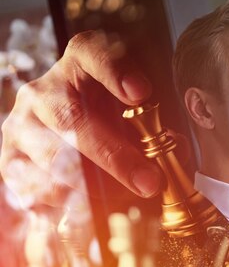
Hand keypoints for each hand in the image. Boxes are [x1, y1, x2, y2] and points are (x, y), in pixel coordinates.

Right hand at [0, 30, 160, 208]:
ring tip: (124, 202)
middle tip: (149, 182)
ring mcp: (21, 125)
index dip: (115, 71)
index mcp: (78, 66)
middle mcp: (43, 91)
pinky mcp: (9, 159)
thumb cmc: (107, 122)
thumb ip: (152, 128)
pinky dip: (65, 205)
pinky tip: (90, 213)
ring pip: (51, 158)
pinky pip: (33, 188)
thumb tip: (175, 154)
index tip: (141, 92)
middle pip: (72, 119)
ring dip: (93, 188)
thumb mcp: (131, 115)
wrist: (56, 134)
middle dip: (115, 157)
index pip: (91, 53)